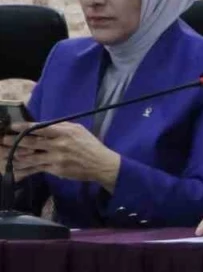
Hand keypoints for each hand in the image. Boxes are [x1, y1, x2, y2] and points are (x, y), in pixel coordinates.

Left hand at [6, 122, 120, 190]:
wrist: (100, 163)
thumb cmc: (89, 144)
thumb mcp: (78, 130)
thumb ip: (61, 127)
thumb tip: (43, 125)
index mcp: (64, 132)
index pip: (40, 128)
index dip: (25, 127)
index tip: (13, 126)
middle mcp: (58, 145)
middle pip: (32, 143)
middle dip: (15, 141)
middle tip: (3, 140)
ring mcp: (56, 158)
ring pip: (31, 157)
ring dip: (15, 156)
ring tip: (4, 155)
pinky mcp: (55, 170)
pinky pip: (36, 169)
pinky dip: (24, 170)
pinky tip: (14, 170)